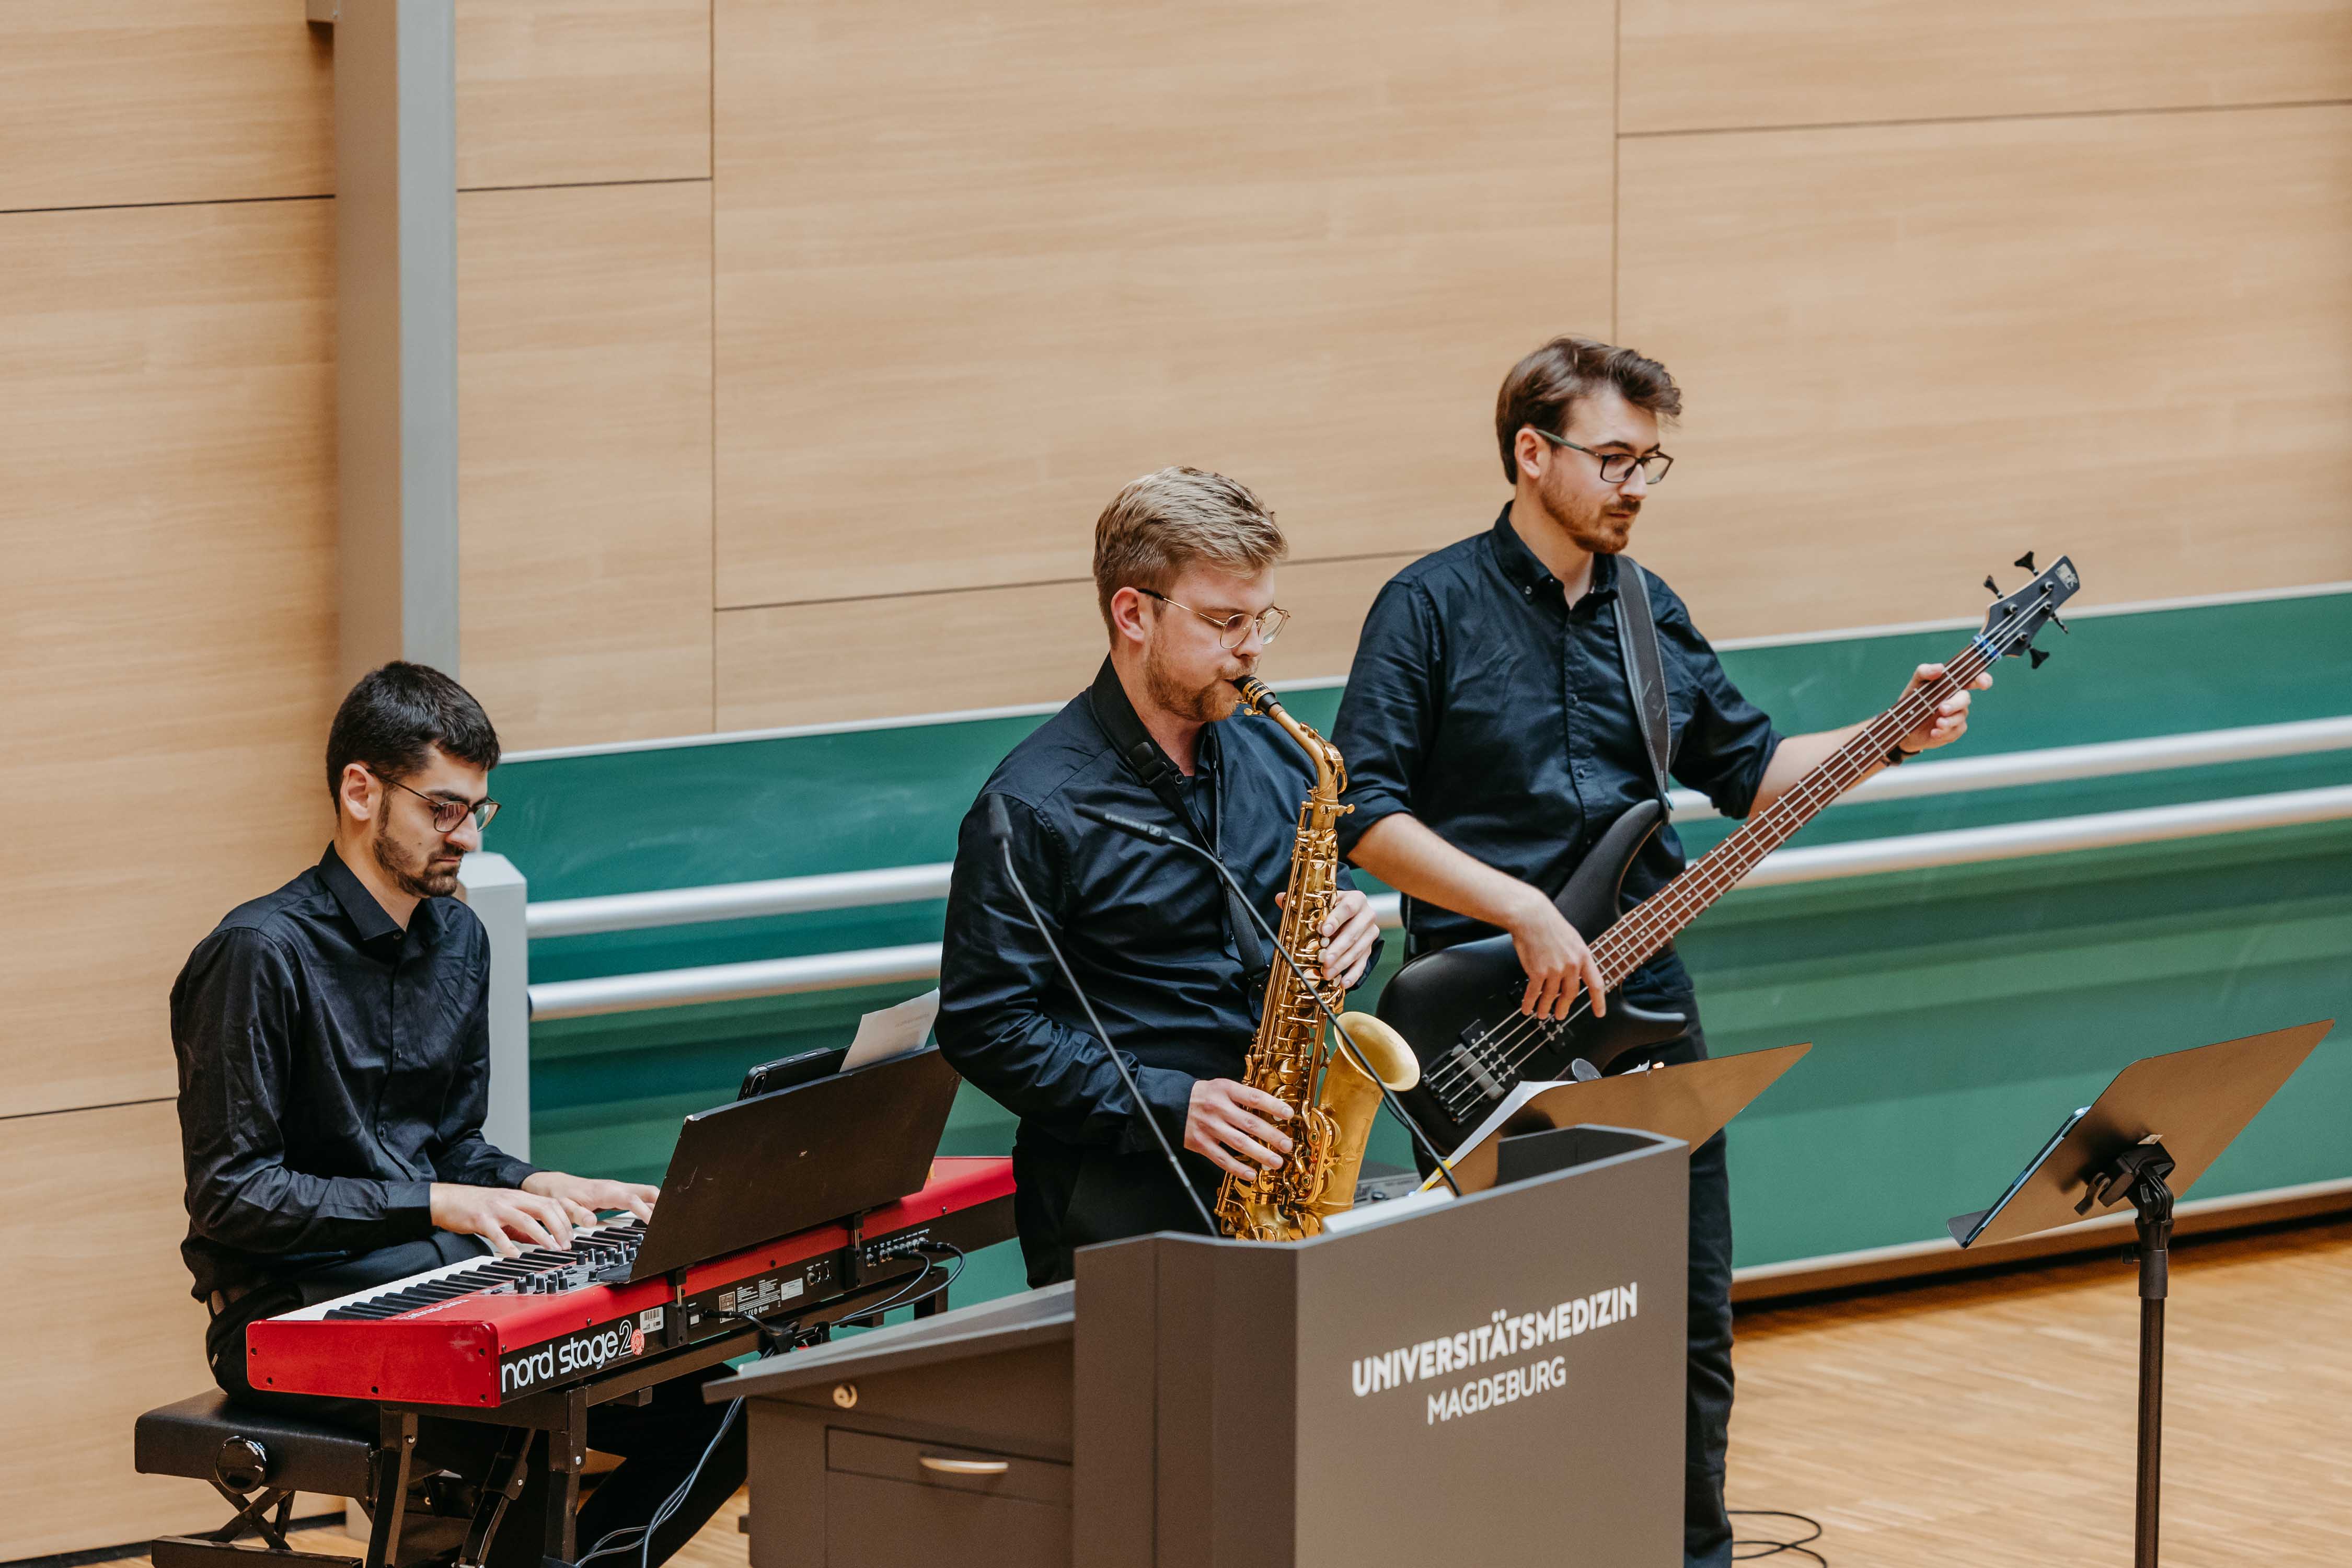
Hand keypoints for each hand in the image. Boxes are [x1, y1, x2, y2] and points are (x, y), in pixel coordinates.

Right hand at [429, 1182, 578, 1258]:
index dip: (564, 1219)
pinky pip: (497, 1233)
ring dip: (542, 1235)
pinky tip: (515, 1255)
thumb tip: (539, 1240)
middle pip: (543, 1208)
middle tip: (565, 1244)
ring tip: (551, 1248)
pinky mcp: (481, 1219)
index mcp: (519, 1197)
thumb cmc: (476, 1207)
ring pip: (526, 1218)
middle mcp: (511, 1199)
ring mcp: (497, 1208)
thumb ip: (521, 1226)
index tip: (571, 1235)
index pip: (550, 1203)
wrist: (447, 1199)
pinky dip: (508, 1245)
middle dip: (559, 1226)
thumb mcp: (504, 1212)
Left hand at [522, 1170, 659, 1226]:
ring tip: (669, 1218)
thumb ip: (577, 1213)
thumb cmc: (560, 1196)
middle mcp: (616, 1187)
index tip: (654, 1222)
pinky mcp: (618, 1193)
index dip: (645, 1210)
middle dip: (662, 1203)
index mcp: (605, 1191)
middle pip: (647, 1191)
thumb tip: (590, 1222)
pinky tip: (655, 1213)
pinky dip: (651, 1203)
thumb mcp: (563, 1206)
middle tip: (673, 1218)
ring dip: (659, 1203)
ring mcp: (618, 1189)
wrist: (554, 1185)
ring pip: (646, 1193)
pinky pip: (640, 1196)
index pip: (632, 1199)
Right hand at [1185, 1078, 1294, 1179]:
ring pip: (1239, 1143)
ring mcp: (1208, 1127)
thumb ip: (1243, 1097)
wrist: (1172, 1103)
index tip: (1289, 1114)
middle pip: (1249, 1123)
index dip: (1273, 1106)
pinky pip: (1221, 1158)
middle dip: (1271, 1136)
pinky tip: (1251, 1173)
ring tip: (1276, 1161)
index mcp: (1225, 1090)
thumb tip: (1272, 1111)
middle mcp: (1217, 1108)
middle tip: (1287, 1145)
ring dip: (1260, 1154)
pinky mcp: (1200, 1143)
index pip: (1253, 1097)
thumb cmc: (1205, 1095)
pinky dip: (1237, 1167)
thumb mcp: (1222, 1087)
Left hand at [1275, 888, 1380, 989]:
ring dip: (1342, 963)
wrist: (1351, 915)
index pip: (1348, 908)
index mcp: (1355, 899)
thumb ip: (1301, 901)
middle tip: (1324, 960)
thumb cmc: (1333, 908)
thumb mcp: (1321, 902)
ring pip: (1358, 950)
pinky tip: (1343, 982)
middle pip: (1353, 932)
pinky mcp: (1369, 948)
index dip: (1335, 919)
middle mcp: (1366, 915)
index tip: (1323, 931)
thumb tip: (1280, 898)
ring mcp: (1370, 933)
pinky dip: (1353, 974)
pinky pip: (1362, 963)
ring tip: (1327, 973)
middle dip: (1337, 948)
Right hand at [1503, 884, 1604, 1020]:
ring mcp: (1555, 970)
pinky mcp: (1538, 971)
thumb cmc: (1549, 923)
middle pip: (1570, 994)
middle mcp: (1571, 965)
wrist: (1531, 916)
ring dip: (1545, 1008)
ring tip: (1542, 1014)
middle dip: (1564, 1007)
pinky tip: (1527, 1008)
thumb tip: (1574, 971)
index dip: (1599, 1001)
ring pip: (1551, 996)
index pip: (1595, 984)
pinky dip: (1529, 1003)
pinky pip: (1534, 993)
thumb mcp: (1572, 938)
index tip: (1600, 1013)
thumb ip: (1576, 956)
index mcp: (1583, 956)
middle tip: (1560, 1014)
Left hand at [1894, 661, 1990, 755]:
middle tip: (1942, 709)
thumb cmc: (1913, 699)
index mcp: (1952, 684)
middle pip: (1965, 699)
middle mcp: (1957, 699)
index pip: (1973, 679)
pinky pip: (1955, 731)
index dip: (1982, 679)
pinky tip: (1934, 733)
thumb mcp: (1915, 683)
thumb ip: (1925, 671)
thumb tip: (1940, 668)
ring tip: (1937, 724)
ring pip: (1960, 717)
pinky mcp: (1953, 730)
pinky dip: (1945, 732)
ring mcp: (1957, 715)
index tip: (1983, 683)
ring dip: (1949, 721)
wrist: (1904, 723)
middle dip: (1955, 704)